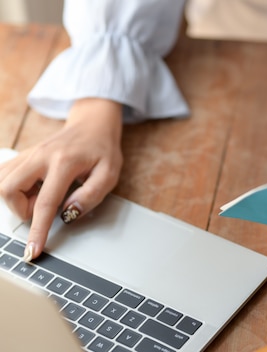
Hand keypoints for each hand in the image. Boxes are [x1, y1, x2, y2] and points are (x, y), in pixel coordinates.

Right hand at [0, 98, 123, 260]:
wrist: (92, 125)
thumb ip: (91, 196)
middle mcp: (40, 156)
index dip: (38, 230)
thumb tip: (69, 215)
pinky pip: (3, 175)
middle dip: (21, 209)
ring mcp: (28, 154)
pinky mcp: (22, 156)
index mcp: (64, 162)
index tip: (32, 251)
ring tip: (40, 196)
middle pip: (8, 189)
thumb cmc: (102, 150)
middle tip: (44, 209)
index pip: (46, 203)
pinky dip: (13, 189)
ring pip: (1, 182)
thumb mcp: (109, 173)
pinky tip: (32, 189)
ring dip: (16, 199)